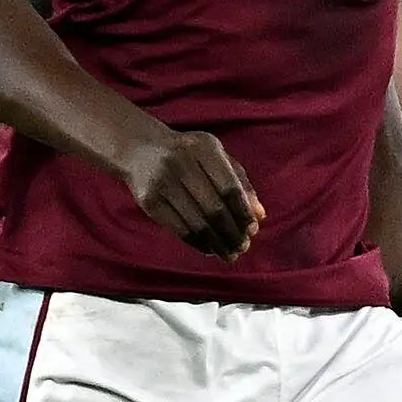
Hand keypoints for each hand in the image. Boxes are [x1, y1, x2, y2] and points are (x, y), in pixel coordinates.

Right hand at [122, 127, 263, 259]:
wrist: (141, 149)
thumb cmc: (190, 155)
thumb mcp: (216, 158)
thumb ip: (240, 183)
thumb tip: (260, 216)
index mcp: (204, 148)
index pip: (230, 187)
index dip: (243, 212)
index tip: (252, 230)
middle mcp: (182, 163)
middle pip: (214, 208)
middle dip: (232, 233)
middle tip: (242, 247)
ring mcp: (163, 182)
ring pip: (197, 223)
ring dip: (217, 243)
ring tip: (229, 254)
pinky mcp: (149, 201)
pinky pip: (179, 229)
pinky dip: (198, 243)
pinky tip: (209, 249)